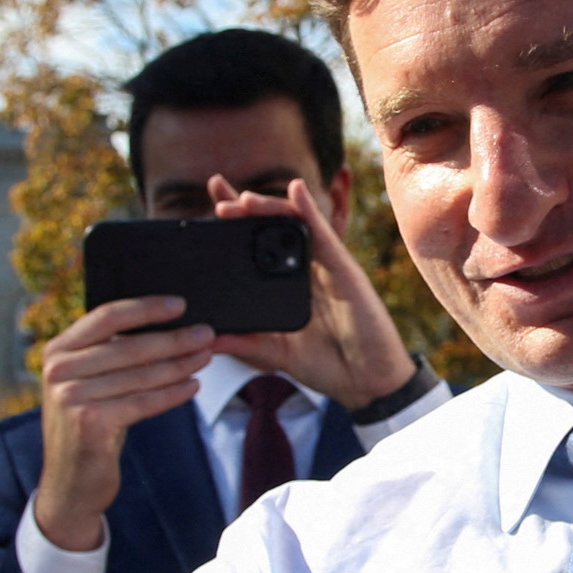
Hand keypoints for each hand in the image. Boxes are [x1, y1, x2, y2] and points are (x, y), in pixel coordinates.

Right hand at [32, 295, 211, 552]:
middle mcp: (59, 370)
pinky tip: (191, 386)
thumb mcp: (87, 384)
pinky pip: (143, 402)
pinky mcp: (90, 422)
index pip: (107, 316)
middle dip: (173, 339)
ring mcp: (71, 396)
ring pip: (140, 374)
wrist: (70, 483)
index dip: (146, 308)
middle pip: (129, 345)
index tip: (179, 304)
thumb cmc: (88, 427)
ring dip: (178, 365)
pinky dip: (171, 394)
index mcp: (58, 350)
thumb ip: (109, 356)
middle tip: (206, 335)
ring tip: (204, 358)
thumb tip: (164, 328)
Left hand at [208, 176, 413, 411]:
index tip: (212, 205)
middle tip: (220, 203)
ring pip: (295, 223)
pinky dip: (310, 209)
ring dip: (270, 206)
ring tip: (244, 200)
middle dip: (247, 209)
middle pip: (273, 226)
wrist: (366, 382)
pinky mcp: (343, 267)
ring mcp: (325, 265)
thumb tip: (206, 339)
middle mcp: (305, 268)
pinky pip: (324, 232)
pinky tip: (295, 190)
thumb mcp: (275, 354)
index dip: (237, 222)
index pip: (258, 245)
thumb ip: (244, 344)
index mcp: (287, 284)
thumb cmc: (328, 365)